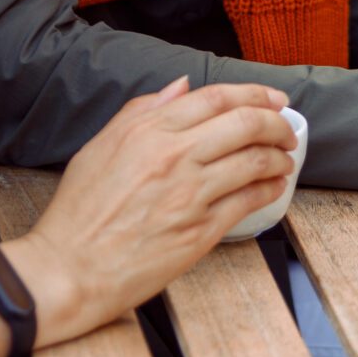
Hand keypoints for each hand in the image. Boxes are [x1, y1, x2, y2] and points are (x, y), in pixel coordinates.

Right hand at [5, 80, 295, 345]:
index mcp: (148, 131)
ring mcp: (190, 195)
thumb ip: (141, 111)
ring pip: (254, 162)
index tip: (272, 98)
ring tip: (284, 159)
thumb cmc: (79, 211)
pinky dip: (270, 189)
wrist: (70, 269)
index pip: (215, 98)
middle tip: (286, 128)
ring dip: (279, 157)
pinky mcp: (200, 231)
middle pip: (245, 125)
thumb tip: (180, 87)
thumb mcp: (99, 146)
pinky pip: (248, 201)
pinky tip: (274, 186)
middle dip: (276, 123)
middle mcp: (173, 157)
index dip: (253, 93)